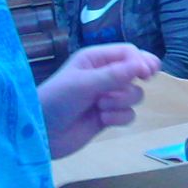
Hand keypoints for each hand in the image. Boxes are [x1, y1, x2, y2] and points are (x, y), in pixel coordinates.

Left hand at [37, 43, 159, 158]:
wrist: (40, 134)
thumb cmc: (57, 100)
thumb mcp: (84, 84)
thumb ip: (114, 75)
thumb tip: (144, 64)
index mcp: (96, 59)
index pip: (128, 53)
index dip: (140, 61)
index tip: (146, 73)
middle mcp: (104, 75)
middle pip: (136, 72)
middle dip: (136, 79)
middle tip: (143, 81)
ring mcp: (107, 97)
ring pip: (134, 94)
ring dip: (121, 101)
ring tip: (101, 106)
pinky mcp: (108, 116)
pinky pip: (128, 114)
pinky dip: (118, 117)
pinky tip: (103, 119)